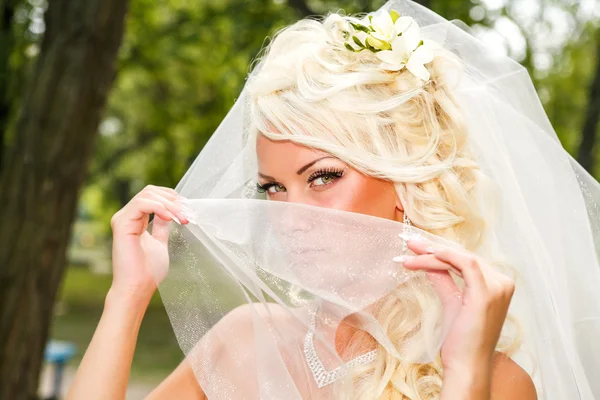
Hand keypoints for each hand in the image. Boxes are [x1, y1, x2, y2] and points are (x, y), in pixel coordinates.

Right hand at [109, 185, 188, 302]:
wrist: (138, 288)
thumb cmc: (148, 271)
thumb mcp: (160, 242)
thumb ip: (162, 226)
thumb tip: (170, 212)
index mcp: (135, 220)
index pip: (153, 196)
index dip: (173, 199)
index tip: (189, 211)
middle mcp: (126, 217)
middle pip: (151, 191)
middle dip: (174, 200)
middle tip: (188, 214)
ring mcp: (122, 219)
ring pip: (148, 195)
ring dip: (170, 204)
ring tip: (182, 218)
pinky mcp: (121, 223)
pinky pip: (142, 204)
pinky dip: (160, 207)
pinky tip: (171, 217)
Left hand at [398, 237, 514, 396]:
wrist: (466, 365)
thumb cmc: (460, 340)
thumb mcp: (451, 301)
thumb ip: (443, 279)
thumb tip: (429, 262)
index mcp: (497, 285)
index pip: (466, 260)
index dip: (441, 250)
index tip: (416, 247)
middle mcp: (502, 283)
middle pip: (463, 256)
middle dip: (433, 248)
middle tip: (409, 243)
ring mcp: (497, 287)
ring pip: (461, 258)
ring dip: (432, 253)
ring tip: (409, 252)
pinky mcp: (487, 293)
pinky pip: (465, 264)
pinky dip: (445, 256)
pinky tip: (426, 255)